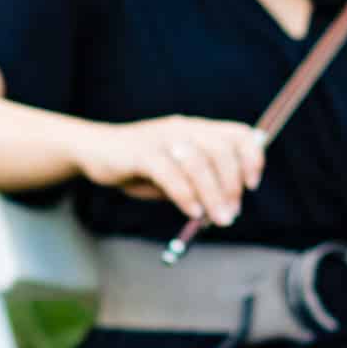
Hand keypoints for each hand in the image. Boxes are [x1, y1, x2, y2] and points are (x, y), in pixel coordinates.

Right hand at [74, 115, 265, 227]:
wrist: (94, 150)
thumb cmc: (139, 165)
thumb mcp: (176, 171)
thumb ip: (199, 183)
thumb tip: (226, 208)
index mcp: (196, 129)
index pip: (238, 134)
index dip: (252, 158)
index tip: (252, 185)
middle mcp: (183, 128)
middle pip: (221, 151)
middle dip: (232, 185)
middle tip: (231, 213)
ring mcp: (162, 139)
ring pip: (198, 164)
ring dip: (213, 195)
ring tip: (218, 219)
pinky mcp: (141, 153)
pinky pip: (171, 175)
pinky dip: (186, 195)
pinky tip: (192, 212)